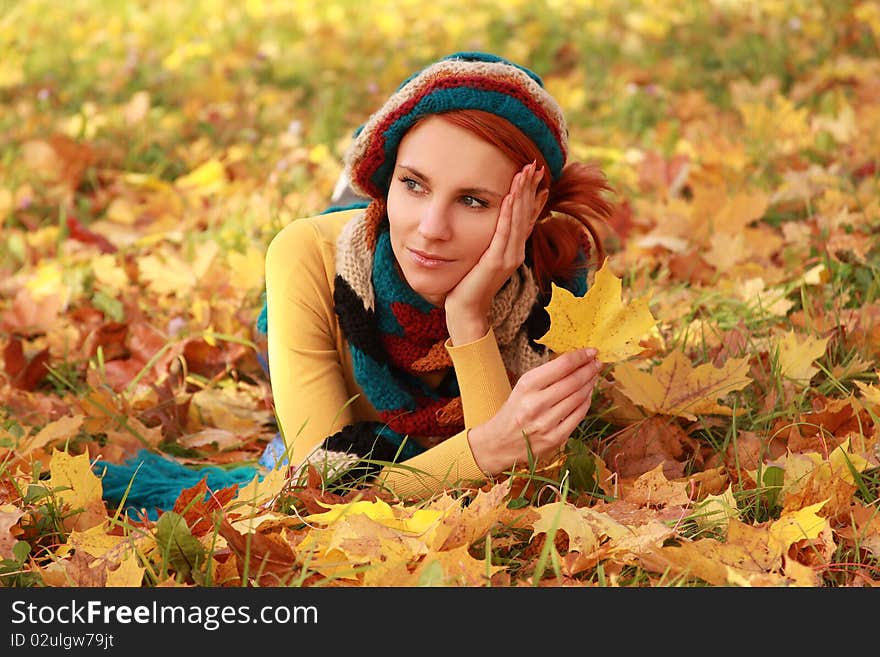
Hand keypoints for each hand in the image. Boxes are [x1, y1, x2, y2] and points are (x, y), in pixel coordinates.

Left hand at [444, 161, 547, 343]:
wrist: (466, 310)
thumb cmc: (469, 284)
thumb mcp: (483, 258)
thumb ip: (491, 242)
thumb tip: (492, 226)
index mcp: (513, 250)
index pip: (527, 217)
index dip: (533, 196)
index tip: (537, 176)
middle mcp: (516, 252)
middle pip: (526, 214)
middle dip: (530, 188)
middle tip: (533, 165)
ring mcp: (509, 257)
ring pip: (518, 220)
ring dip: (522, 194)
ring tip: (525, 173)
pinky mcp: (497, 262)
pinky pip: (504, 233)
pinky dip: (508, 214)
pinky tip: (510, 197)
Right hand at [467, 347, 603, 474]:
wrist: (499, 443)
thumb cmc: (514, 411)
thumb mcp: (522, 387)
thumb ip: (546, 376)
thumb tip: (575, 362)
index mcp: (527, 386)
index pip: (562, 366)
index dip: (581, 356)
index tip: (591, 351)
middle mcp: (536, 403)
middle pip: (573, 381)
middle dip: (589, 370)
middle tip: (597, 363)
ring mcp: (547, 422)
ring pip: (579, 398)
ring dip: (590, 385)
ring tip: (593, 377)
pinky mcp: (555, 438)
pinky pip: (579, 416)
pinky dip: (586, 403)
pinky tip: (588, 395)